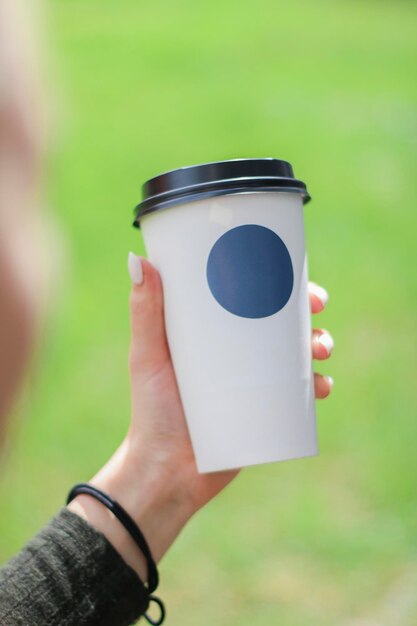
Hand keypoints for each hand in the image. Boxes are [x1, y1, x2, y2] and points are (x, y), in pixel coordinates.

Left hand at [69, 254, 333, 582]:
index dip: (275, 279)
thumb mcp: (148, 358)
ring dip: (319, 343)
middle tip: (318, 307)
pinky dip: (317, 386)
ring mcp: (254, 382)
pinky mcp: (267, 411)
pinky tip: (322, 387)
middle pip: (280, 321)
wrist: (167, 472)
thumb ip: (144, 314)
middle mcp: (236, 352)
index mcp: (211, 331)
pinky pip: (301, 394)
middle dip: (306, 310)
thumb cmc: (152, 412)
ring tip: (322, 349)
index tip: (294, 271)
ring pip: (297, 354)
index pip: (247, 295)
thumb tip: (138, 260)